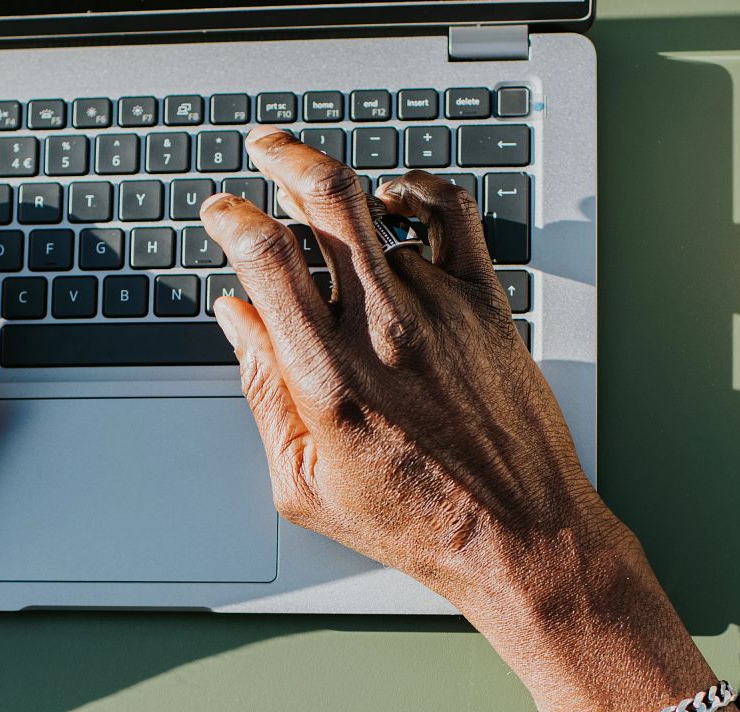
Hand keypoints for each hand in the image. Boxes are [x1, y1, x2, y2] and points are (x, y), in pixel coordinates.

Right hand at [200, 129, 739, 711]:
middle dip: (283, 157)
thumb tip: (236, 316)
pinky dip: (419, 191)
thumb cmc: (415, 522)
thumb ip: (262, 390)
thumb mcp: (303, 483)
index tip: (220, 211)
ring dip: (345, 214)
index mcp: (327, 378)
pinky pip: (452, 215)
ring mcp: (441, 310)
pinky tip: (398, 199)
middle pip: (326, 198)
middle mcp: (383, 331)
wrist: (518, 536)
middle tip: (264, 148)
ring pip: (378, 222)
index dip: (231, 217)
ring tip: (327, 222)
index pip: (267, 257)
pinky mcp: (487, 306)